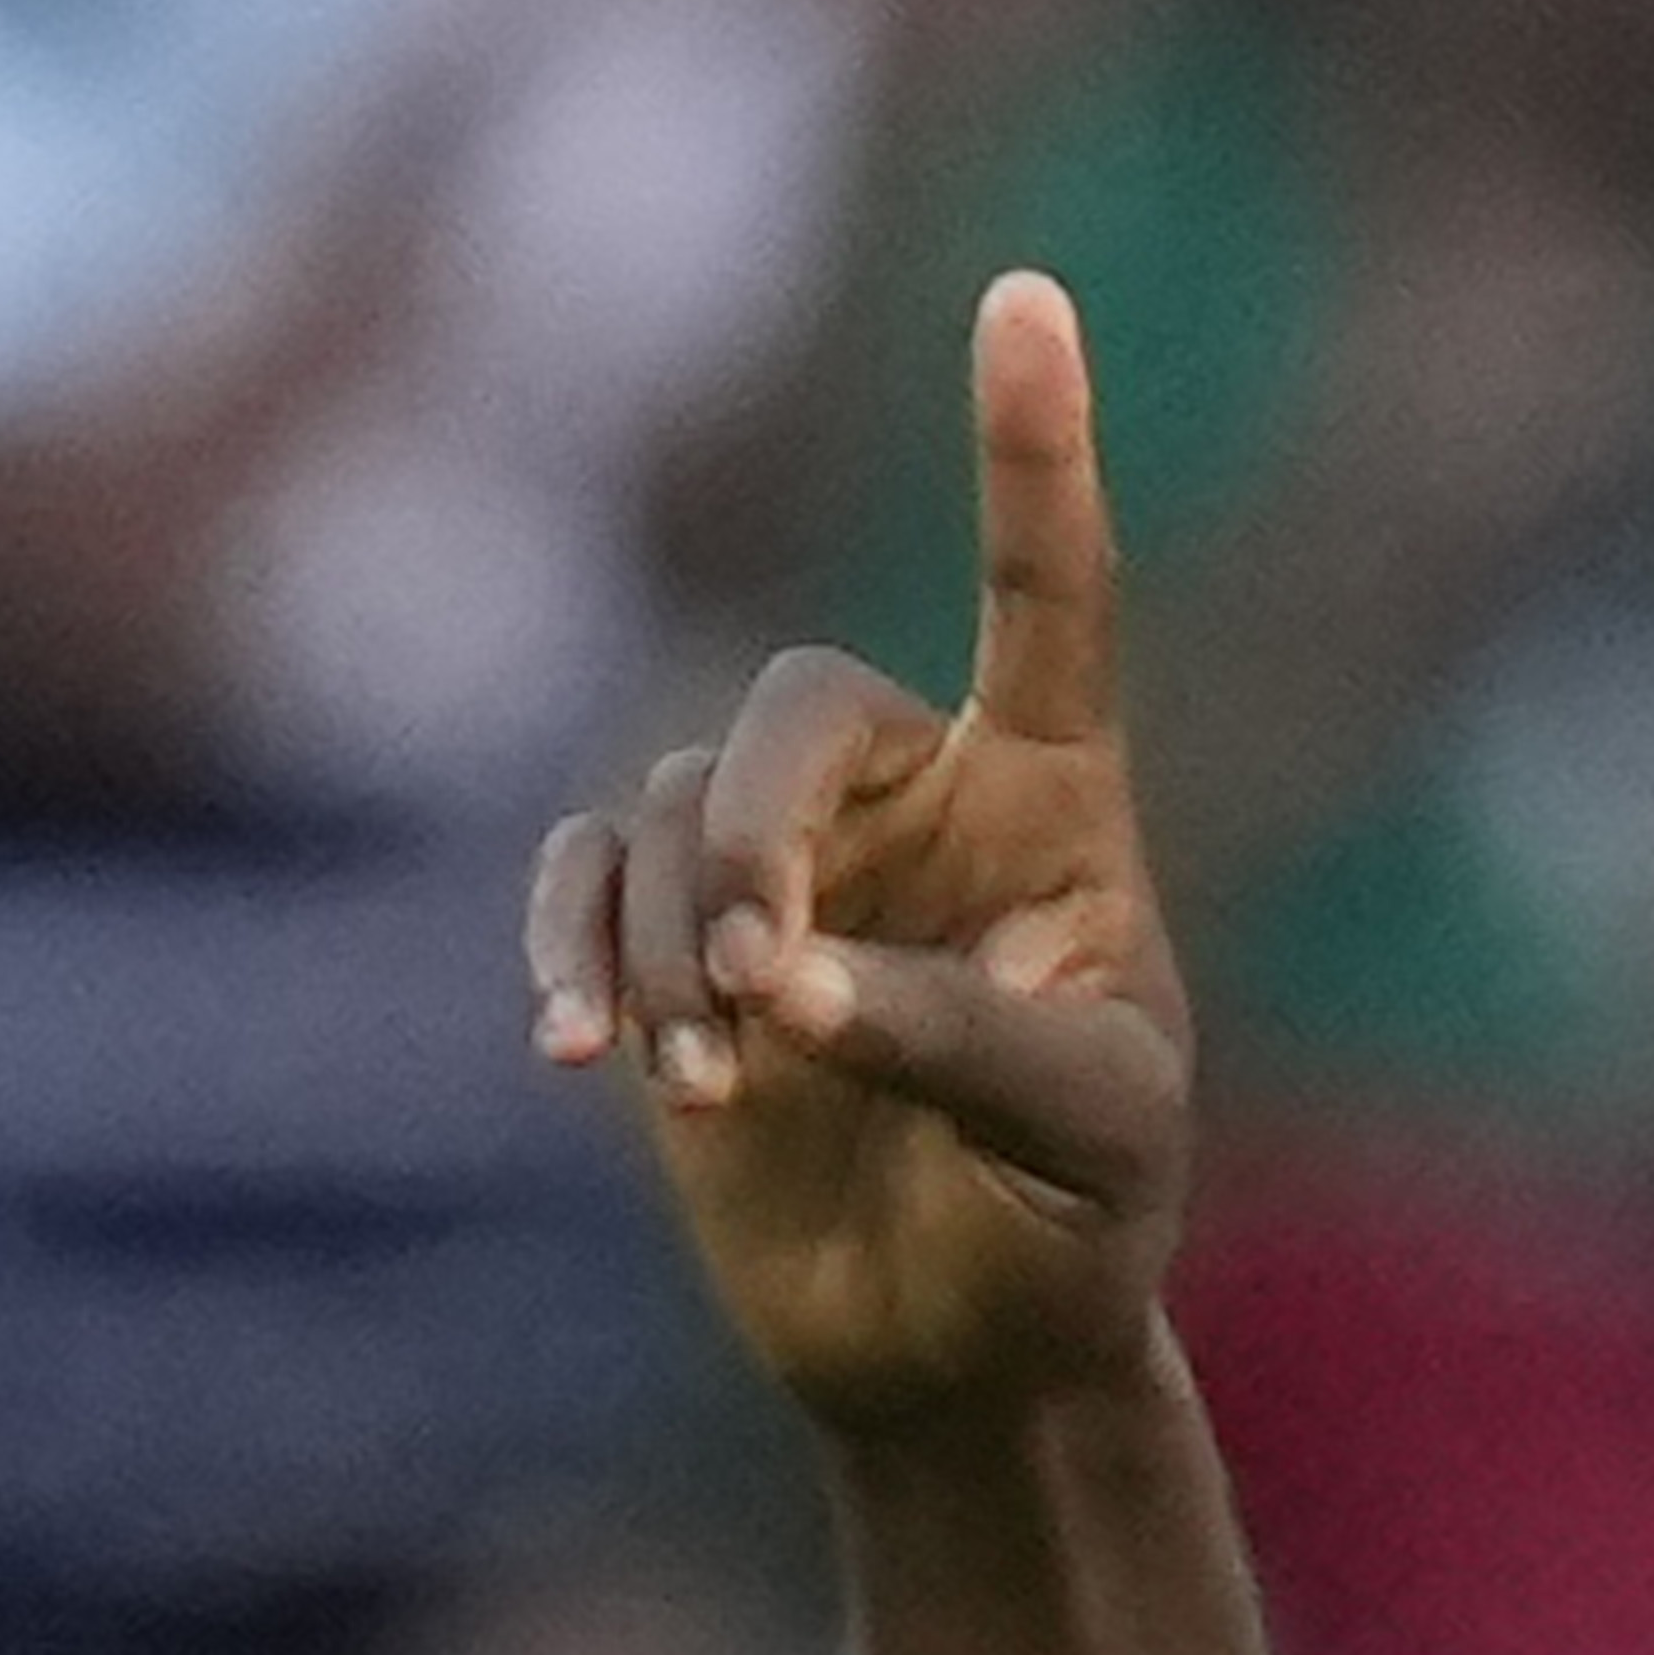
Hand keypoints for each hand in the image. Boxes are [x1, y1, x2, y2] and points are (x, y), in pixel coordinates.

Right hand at [533, 270, 1191, 1434]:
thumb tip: (784, 989)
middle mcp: (910, 796)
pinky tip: (578, 1056)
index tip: (1021, 300)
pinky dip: (568, 955)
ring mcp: (775, 866)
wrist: (963, 1353)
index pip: (1045, 598)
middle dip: (750, 843)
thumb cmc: (1071, 1230)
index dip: (1032, 453)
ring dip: (669, 952)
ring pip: (665, 815)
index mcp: (1054, 801)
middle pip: (788, 713)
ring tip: (703, 1098)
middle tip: (762, 997)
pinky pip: (581, 884)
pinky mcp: (670, 948)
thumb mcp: (1085, 1140)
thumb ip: (961, 1041)